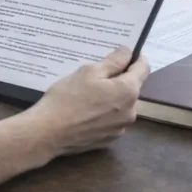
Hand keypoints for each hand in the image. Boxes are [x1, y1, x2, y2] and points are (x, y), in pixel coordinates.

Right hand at [27, 46, 149, 156]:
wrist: (49, 133)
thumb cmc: (68, 97)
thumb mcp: (89, 72)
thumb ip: (113, 61)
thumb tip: (128, 52)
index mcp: (128, 91)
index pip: (143, 69)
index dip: (137, 58)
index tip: (128, 52)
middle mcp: (131, 112)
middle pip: (131, 88)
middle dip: (120, 79)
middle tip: (98, 74)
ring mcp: (120, 128)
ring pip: (121, 105)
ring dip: (112, 97)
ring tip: (89, 94)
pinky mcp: (109, 139)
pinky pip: (112, 120)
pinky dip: (105, 112)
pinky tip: (86, 111)